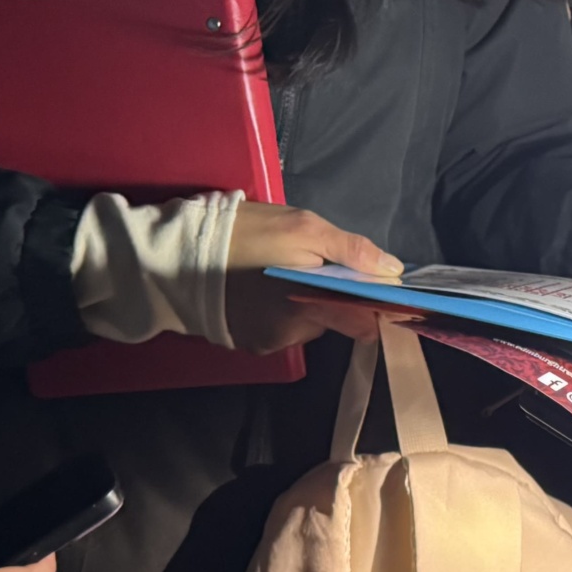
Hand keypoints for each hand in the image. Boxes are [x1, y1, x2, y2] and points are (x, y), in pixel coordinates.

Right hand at [224, 200, 402, 353]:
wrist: (179, 254)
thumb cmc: (245, 235)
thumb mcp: (302, 227)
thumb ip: (350, 251)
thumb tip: (392, 270)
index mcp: (309, 308)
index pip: (360, 322)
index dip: (371, 304)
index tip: (373, 289)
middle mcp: (290, 335)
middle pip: (332, 320)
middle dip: (330, 296)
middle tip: (307, 264)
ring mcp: (268, 342)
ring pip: (306, 323)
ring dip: (304, 302)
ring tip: (280, 273)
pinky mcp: (249, 344)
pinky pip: (281, 329)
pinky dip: (280, 312)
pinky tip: (263, 290)